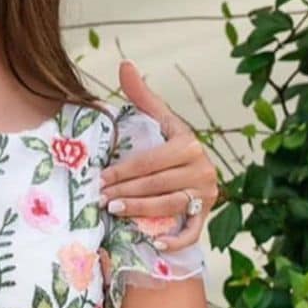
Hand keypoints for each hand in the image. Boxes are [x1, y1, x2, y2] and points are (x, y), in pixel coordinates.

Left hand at [100, 61, 219, 250]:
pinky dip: (176, 239)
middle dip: (126, 191)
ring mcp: (207, 195)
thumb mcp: (157, 119)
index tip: (100, 177)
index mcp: (189, 144)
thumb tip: (125, 64)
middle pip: (158, 184)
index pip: (151, 160)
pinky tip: (156, 243)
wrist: (191, 170)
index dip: (124, 171)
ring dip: (141, 210)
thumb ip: (141, 95)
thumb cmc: (166, 144)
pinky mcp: (207, 216)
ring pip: (170, 205)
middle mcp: (203, 169)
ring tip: (113, 210)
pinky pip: (193, 230)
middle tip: (100, 197)